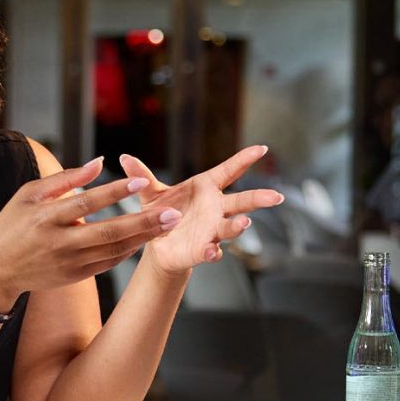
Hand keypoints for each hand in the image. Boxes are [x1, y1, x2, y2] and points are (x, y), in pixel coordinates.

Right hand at [0, 157, 178, 308]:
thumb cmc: (13, 225)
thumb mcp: (29, 195)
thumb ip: (65, 179)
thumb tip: (99, 163)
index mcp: (46, 217)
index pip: (86, 203)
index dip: (114, 192)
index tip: (140, 181)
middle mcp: (60, 242)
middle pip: (109, 232)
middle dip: (143, 222)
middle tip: (172, 213)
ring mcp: (69, 263)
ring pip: (114, 250)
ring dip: (143, 237)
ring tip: (168, 224)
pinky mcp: (76, 276)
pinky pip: (108, 262)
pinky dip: (128, 250)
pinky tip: (145, 238)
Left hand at [119, 146, 282, 275]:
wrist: (157, 244)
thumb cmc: (161, 213)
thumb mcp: (150, 193)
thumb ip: (141, 176)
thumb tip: (124, 157)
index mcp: (206, 188)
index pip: (229, 171)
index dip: (244, 160)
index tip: (262, 149)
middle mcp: (215, 208)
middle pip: (242, 201)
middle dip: (259, 199)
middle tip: (275, 197)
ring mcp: (212, 229)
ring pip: (231, 226)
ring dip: (238, 225)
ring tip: (244, 223)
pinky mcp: (202, 249)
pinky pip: (212, 250)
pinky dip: (213, 251)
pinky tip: (212, 251)